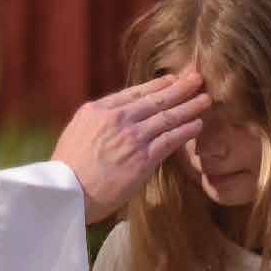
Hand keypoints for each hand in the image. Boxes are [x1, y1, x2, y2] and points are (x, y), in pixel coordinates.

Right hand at [53, 71, 209, 222]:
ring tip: (205, 99)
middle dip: (180, 88)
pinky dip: (186, 130)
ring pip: (168, 117)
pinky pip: (171, 140)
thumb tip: (112, 117)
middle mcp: (117, 118)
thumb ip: (97, 121)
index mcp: (98, 109)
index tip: (172, 79)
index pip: (135, 92)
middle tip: (197, 79)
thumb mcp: (76, 131)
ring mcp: (132, 137)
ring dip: (190, 107)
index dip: (157, 85)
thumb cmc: (67, 167)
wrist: (65, 191)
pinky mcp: (143, 158)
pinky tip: (198, 125)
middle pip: (156, 99)